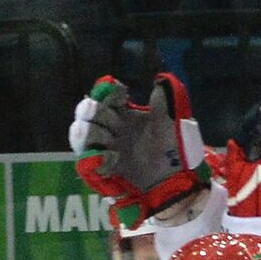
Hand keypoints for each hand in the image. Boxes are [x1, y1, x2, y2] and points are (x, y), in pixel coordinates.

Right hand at [70, 73, 210, 228]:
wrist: (178, 179)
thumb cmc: (172, 148)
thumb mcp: (171, 122)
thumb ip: (165, 101)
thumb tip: (161, 80)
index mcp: (123, 115)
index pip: (105, 98)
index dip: (108, 92)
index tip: (121, 92)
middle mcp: (110, 131)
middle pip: (88, 114)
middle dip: (92, 111)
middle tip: (97, 108)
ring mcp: (105, 151)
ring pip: (81, 137)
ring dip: (89, 133)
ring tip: (107, 137)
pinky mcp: (105, 173)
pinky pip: (87, 166)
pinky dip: (96, 160)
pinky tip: (113, 158)